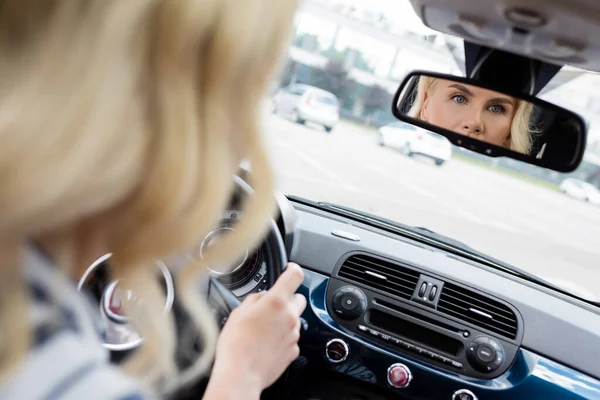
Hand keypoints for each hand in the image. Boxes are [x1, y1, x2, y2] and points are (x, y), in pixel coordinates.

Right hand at [206, 263, 305, 397]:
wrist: (241, 373)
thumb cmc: (236, 344)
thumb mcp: (238, 311)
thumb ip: (255, 299)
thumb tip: (262, 297)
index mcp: (276, 301)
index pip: (295, 275)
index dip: (293, 269)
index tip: (290, 269)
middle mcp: (289, 316)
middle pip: (298, 298)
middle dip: (287, 299)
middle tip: (271, 306)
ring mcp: (293, 334)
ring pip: (294, 319)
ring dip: (283, 320)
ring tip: (263, 330)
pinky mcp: (293, 350)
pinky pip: (291, 337)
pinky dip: (282, 337)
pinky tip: (267, 343)